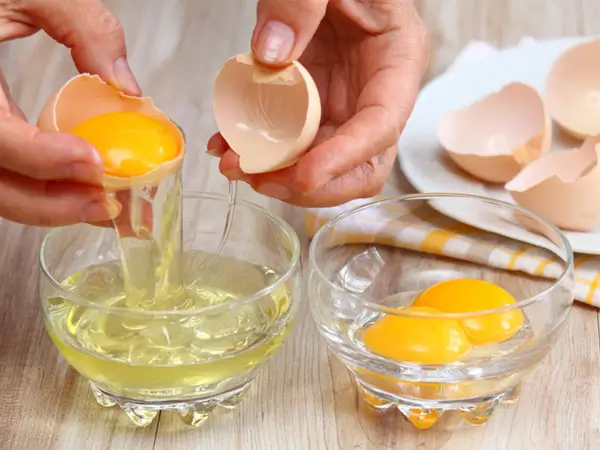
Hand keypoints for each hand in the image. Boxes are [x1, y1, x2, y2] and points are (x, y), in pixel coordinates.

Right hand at [0, 0, 139, 225]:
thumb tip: (128, 89)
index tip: (93, 162)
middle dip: (54, 204)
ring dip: (54, 205)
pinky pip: (8, 176)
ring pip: (1, 191)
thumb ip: (83, 26)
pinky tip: (83, 186)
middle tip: (110, 205)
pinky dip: (45, 189)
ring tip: (107, 204)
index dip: (41, 158)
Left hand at [208, 0, 428, 206]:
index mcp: (397, 59)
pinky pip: (290, 140)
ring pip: (321, 160)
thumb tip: (270, 55)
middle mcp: (373, 92)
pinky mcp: (311, 103)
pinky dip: (260, 149)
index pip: (381, 125)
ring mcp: (341, 102)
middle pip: (360, 164)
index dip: (344, 158)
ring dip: (278, 173)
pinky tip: (227, 144)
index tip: (304, 175)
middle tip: (261, 178)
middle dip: (313, 183)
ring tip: (233, 163)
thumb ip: (302, 2)